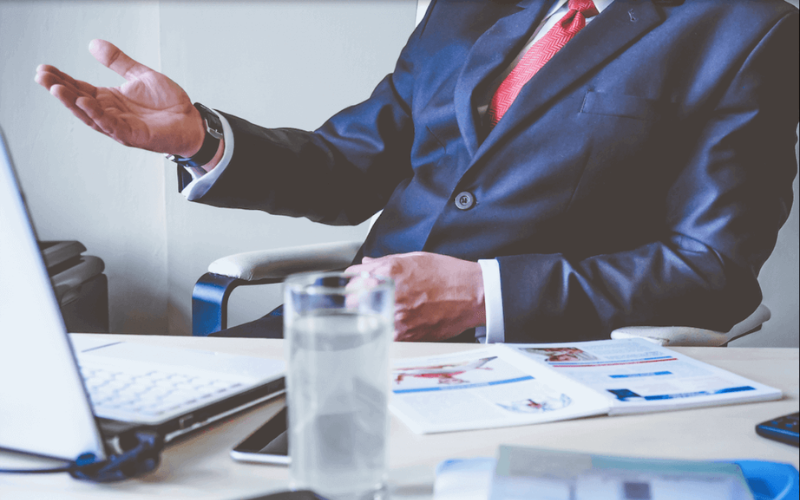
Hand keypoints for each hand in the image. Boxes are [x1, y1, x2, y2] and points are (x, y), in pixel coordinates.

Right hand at [35, 39, 204, 157]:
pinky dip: (97, 114)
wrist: (191, 121)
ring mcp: (120, 126)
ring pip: (90, 115)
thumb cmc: (169, 104)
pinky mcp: (132, 135)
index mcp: (110, 99)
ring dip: (72, 102)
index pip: (80, 88)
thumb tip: (94, 44)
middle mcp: (111, 113)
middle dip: (60, 89)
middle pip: (79, 101)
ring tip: (55, 88)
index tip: (44, 68)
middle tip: (41, 76)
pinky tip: (85, 102)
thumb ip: (118, 62)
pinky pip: (111, 125)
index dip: (62, 79)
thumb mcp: (141, 75)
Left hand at [346, 252, 485, 341]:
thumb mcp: (415, 258)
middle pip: (352, 301)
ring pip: (365, 320)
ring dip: (368, 316)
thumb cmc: (448, 275)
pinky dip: (384, 328)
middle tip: (362, 299)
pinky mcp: (406, 334)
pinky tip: (393, 322)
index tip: (354, 284)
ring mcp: (397, 316)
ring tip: (381, 311)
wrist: (473, 294)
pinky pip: (383, 333)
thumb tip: (367, 264)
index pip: (353, 278)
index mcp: (390, 271)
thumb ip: (385, 262)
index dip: (353, 281)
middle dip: (355, 299)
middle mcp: (391, 294)